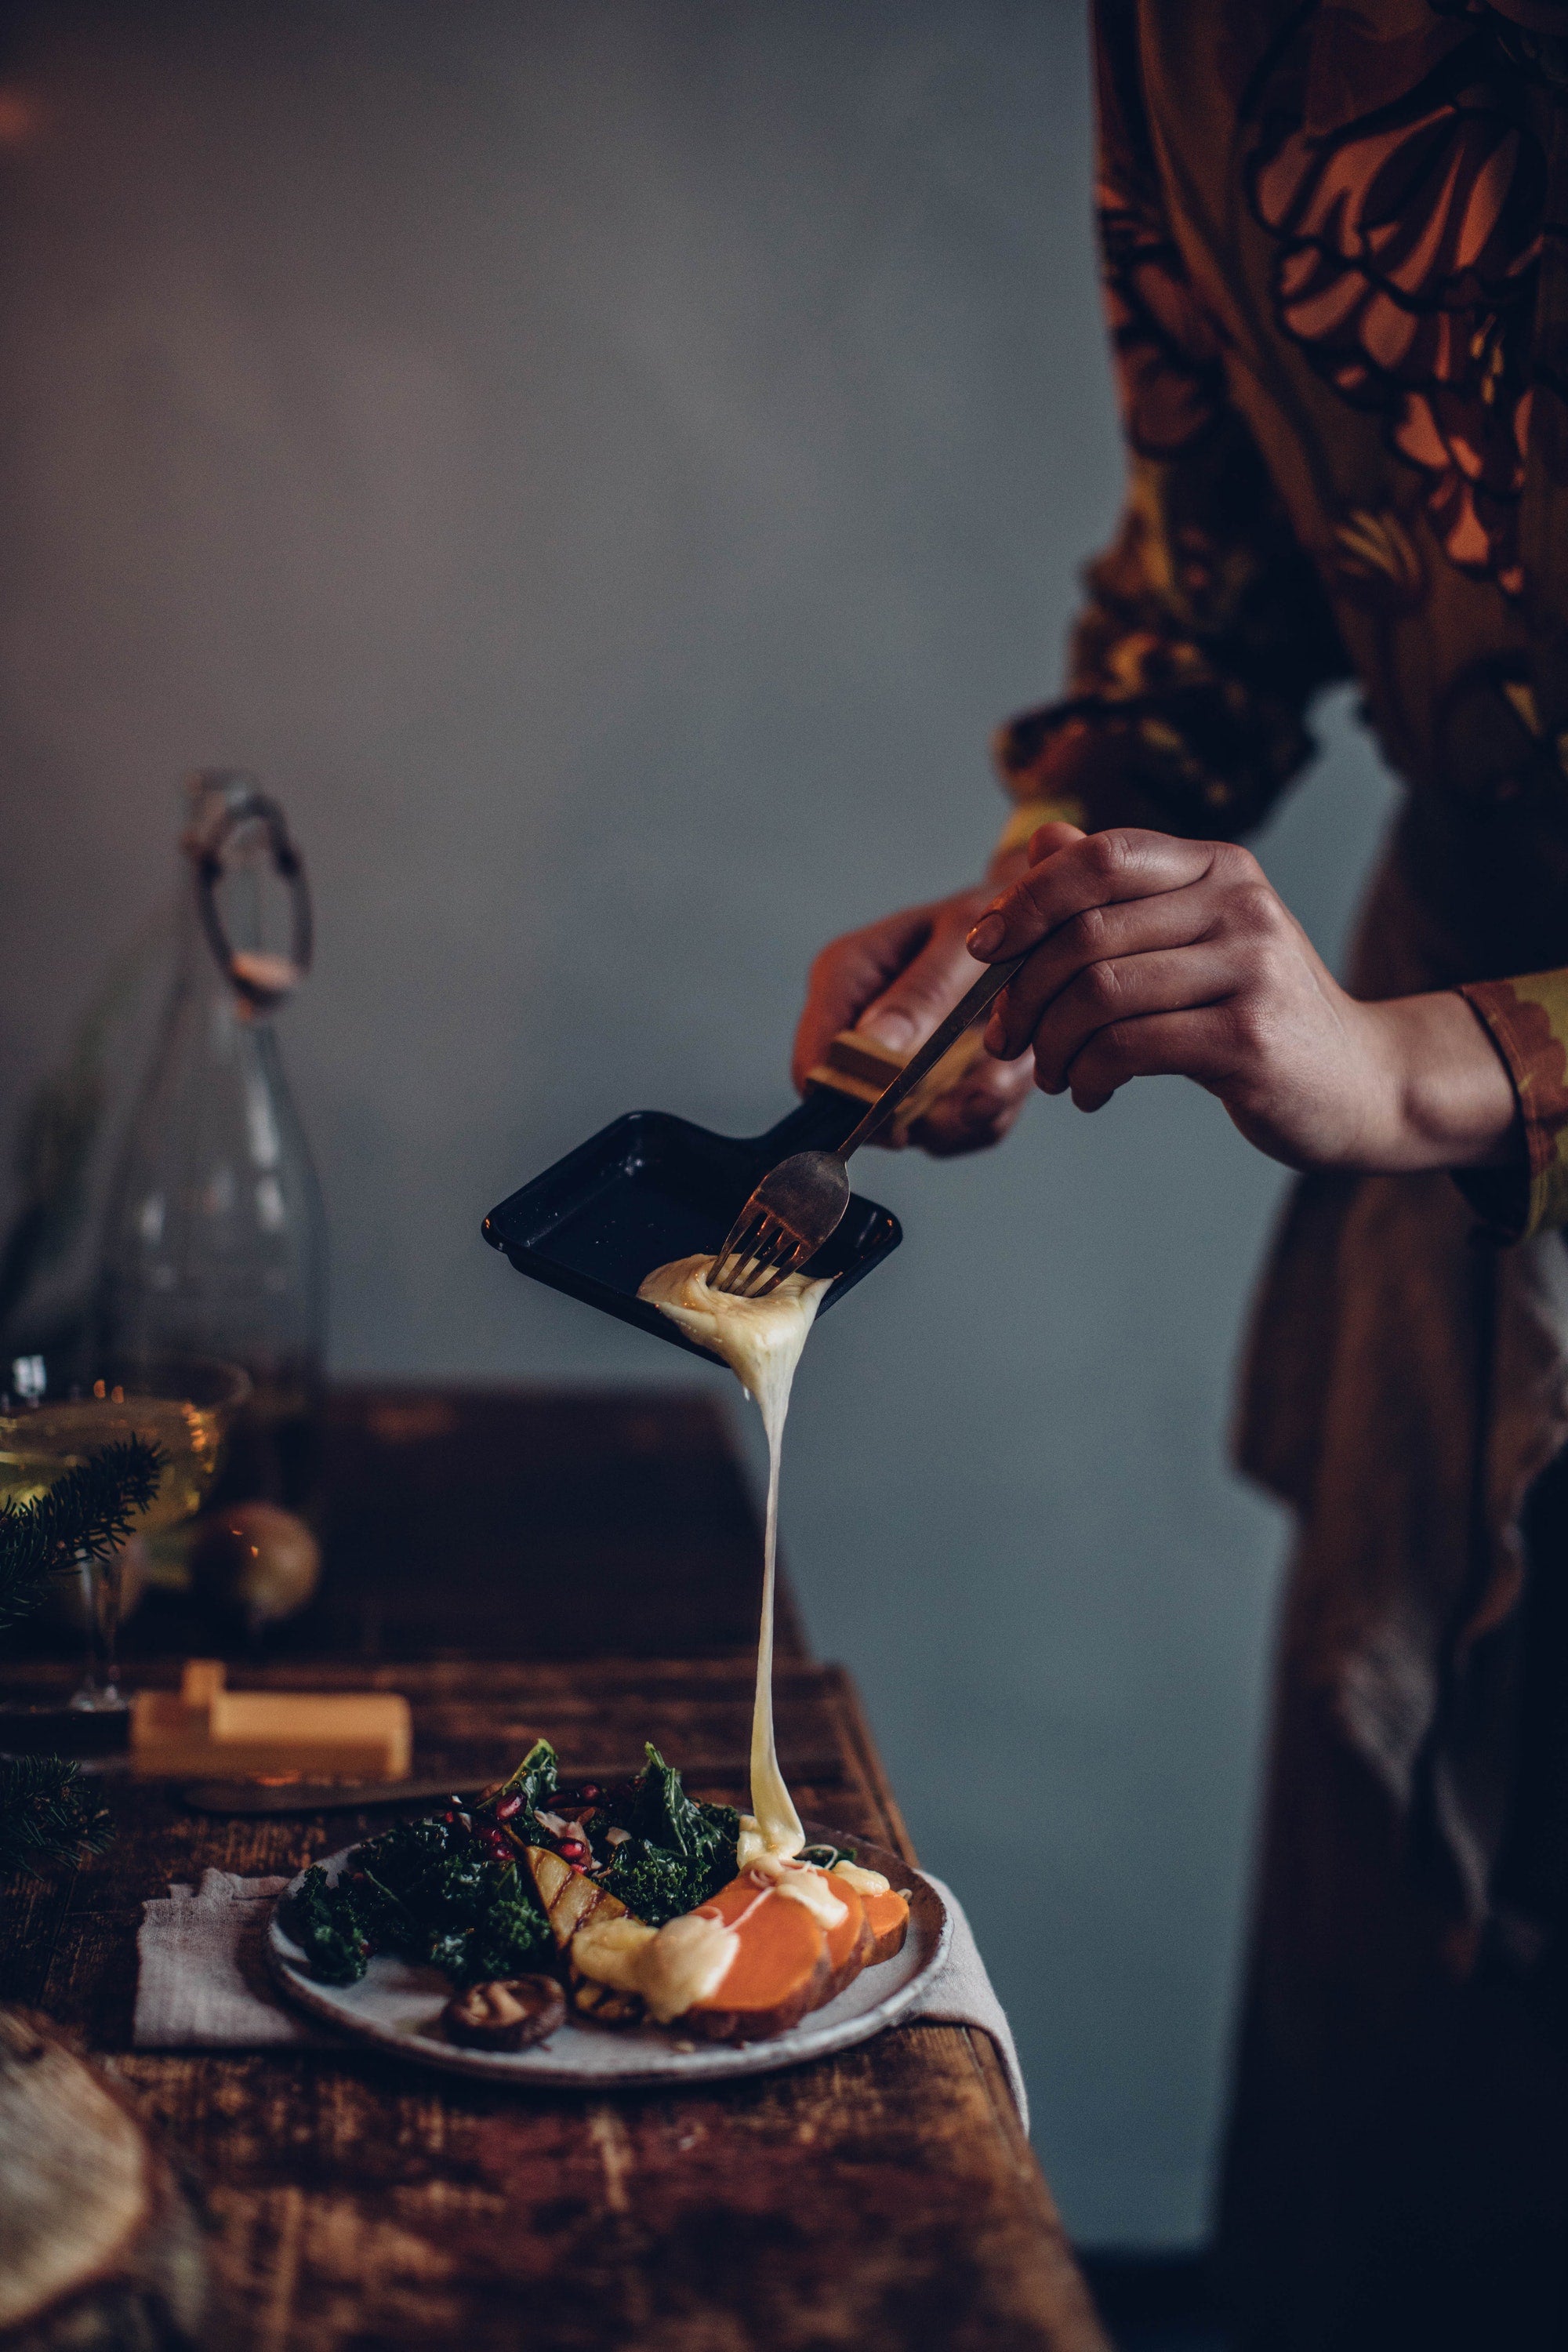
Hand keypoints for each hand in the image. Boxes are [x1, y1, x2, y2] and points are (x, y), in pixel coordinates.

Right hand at [792, 866, 1036, 1154]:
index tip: (912, 1110)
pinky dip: (987, 1112)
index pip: (815, 1067)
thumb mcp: (965, 941)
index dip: (853, 1102)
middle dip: (932, 1112)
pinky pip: (954, 1129)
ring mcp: (893, 1062)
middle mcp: (859, 1025)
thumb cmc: (997, 919)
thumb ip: (923, 995)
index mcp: (845, 977)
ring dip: (969, 1111)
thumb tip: (871, 1050)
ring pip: (918, 1128)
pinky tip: (1010, 1073)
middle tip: (988, 1088)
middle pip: (864, 1111)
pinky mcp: (930, 1086)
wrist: (1042, 928)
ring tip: (1011, 1068)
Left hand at [965, 823, 1520, 1174]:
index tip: (984, 947)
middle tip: (1006, 1039)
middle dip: (1024, 993)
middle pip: (1086, 933)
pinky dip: (1089, 1075)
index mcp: (1220, 866)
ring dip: (1052, 1044)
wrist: (1360, 1084)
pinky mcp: (1249, 1035)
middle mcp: (1240, 903)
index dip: (1028, 898)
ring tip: (1053, 1074)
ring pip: (1098, 994)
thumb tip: (1042, 842)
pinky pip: (1129, 1046)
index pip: (1101, 857)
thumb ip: (1120, 891)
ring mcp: (1250, 967)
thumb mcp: (1195, 937)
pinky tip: (1090, 1093)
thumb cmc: (1258, 1011)